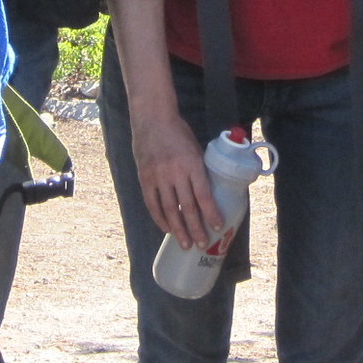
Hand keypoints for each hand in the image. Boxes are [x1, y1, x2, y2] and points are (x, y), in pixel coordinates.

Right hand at [133, 103, 223, 251]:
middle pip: (187, 207)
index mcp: (192, 163)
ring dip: (178, 229)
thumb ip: (199, 170)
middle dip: (196, 228)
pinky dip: (160, 219)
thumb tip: (207, 193)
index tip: (217, 227)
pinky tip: (167, 229)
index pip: (204, 194)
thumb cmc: (178, 132)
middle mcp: (175, 172)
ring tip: (185, 243)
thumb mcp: (196, 148)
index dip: (211, 213)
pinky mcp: (144, 178)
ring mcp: (157, 176)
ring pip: (169, 210)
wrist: (152, 118)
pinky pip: (152, 204)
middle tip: (201, 244)